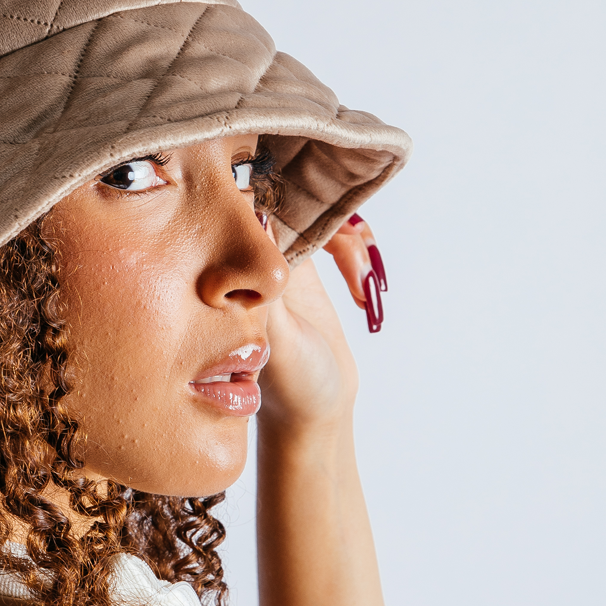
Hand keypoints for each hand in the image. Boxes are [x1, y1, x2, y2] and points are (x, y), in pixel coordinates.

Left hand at [259, 215, 386, 434]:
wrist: (314, 411)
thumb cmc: (290, 385)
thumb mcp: (280, 336)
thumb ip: (269, 287)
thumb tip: (258, 222)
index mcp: (241, 267)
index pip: (259, 204)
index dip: (290, 194)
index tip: (321, 202)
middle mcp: (257, 256)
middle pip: (293, 201)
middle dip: (332, 211)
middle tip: (357, 240)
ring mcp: (282, 260)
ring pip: (320, 216)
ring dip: (351, 239)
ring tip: (364, 281)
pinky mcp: (307, 270)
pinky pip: (335, 237)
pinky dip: (356, 252)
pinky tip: (363, 288)